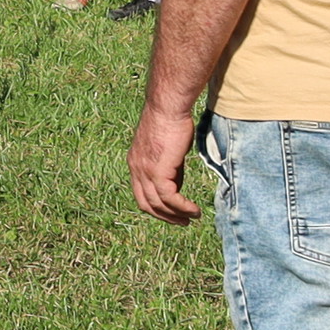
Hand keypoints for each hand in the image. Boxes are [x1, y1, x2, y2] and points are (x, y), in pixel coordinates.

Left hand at [129, 100, 202, 222]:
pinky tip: (193, 210)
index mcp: (135, 163)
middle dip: (165, 216)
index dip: (156, 207)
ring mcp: (144, 171)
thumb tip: (177, 187)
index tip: (173, 212)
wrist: (168, 107)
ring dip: (176, 215)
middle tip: (182, 222)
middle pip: (146, 204)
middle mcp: (136, 169)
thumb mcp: (169, 151)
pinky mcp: (157, 171)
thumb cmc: (172, 122)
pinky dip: (182, 207)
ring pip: (158, 204)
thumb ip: (170, 170)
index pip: (141, 194)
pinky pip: (169, 197)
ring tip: (192, 217)